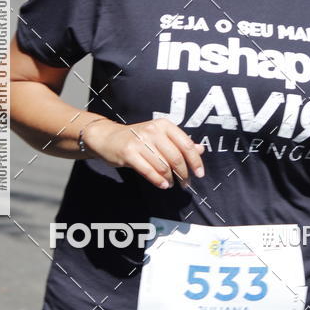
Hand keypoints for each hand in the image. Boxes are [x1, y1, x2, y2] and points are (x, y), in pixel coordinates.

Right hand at [83, 118, 205, 188]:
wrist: (108, 137)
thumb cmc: (138, 138)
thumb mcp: (160, 136)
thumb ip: (179, 142)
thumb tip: (200, 149)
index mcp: (164, 125)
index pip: (186, 144)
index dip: (195, 161)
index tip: (200, 173)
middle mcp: (153, 131)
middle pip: (176, 157)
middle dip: (183, 174)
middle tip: (185, 183)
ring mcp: (140, 141)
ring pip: (163, 166)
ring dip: (170, 179)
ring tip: (171, 183)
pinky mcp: (128, 153)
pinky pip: (148, 171)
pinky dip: (158, 181)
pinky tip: (163, 185)